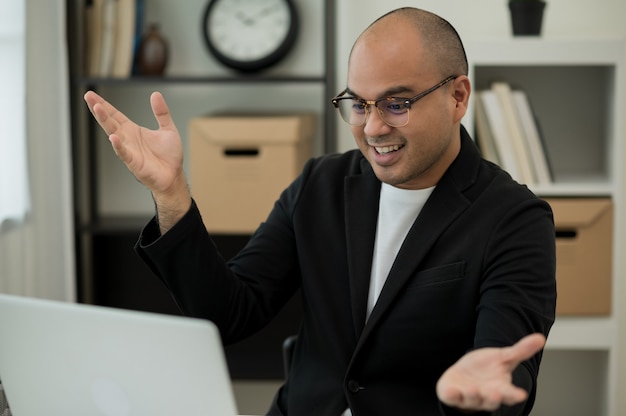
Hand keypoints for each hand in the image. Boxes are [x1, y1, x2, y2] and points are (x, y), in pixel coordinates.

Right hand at [84, 91, 190, 230]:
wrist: (174, 176)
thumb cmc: (169, 156)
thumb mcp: (168, 129)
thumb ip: (162, 112)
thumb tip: (156, 94)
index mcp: (133, 130)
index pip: (115, 115)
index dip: (105, 105)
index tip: (92, 94)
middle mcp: (128, 139)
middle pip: (110, 121)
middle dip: (99, 109)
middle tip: (88, 96)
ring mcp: (129, 150)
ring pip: (114, 134)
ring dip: (105, 122)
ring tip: (97, 109)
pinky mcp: (134, 163)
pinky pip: (124, 153)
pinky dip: (119, 146)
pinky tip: (113, 137)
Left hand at [436, 333, 545, 410]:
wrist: (464, 374)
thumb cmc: (486, 368)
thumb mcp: (503, 358)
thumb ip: (521, 351)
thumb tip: (541, 338)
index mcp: (500, 388)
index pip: (509, 394)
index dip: (514, 395)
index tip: (520, 394)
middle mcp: (486, 395)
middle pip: (491, 401)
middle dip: (493, 399)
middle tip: (495, 394)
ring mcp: (469, 397)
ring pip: (472, 399)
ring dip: (473, 395)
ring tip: (474, 389)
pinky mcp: (453, 395)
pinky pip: (452, 397)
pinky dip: (451, 395)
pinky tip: (451, 391)